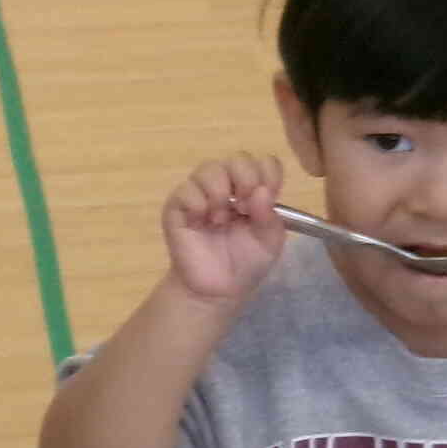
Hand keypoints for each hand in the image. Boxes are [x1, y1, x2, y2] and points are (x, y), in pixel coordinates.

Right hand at [161, 156, 285, 306]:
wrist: (218, 289)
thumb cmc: (246, 262)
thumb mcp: (269, 241)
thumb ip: (270, 216)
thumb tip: (262, 191)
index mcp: (254, 191)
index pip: (264, 163)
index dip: (268, 174)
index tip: (269, 196)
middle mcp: (228, 187)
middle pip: (238, 159)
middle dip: (246, 178)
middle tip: (244, 207)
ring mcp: (201, 194)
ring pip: (209, 168)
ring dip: (220, 191)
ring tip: (222, 218)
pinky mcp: (177, 207)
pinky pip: (185, 190)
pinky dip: (198, 203)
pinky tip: (203, 221)